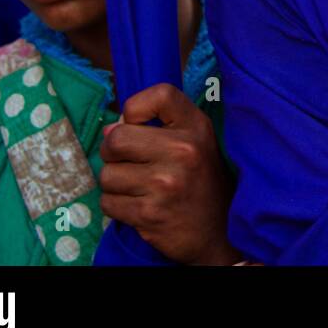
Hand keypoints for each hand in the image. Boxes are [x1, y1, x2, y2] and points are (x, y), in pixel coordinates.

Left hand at [98, 83, 239, 264]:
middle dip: (113, 154)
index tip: (138, 125)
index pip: (159, 94)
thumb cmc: (201, 182)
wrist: (220, 233)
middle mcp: (183, 151)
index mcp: (196, 127)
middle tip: (130, 163)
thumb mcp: (196, 142)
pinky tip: (140, 207)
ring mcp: (166, 183)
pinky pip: (108, 203)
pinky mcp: (150, 213)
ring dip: (116, 185)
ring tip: (140, 189)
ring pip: (107, 174)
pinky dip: (117, 206)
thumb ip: (159, 125)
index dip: (135, 108)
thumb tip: (110, 128)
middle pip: (116, 139)